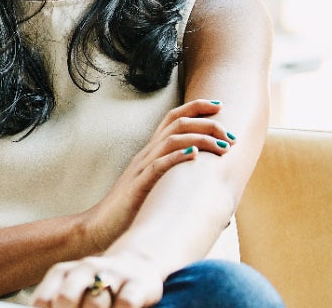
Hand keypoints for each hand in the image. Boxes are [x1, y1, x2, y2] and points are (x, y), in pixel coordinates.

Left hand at [30, 251, 163, 307]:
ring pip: (96, 302)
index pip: (44, 300)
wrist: (138, 264)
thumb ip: (56, 303)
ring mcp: (112, 275)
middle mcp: (85, 269)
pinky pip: (125, 303)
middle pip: (66, 298)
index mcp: (62, 273)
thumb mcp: (73, 290)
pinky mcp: (137, 285)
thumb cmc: (97, 286)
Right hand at [80, 99, 234, 249]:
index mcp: (150, 151)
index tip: (221, 105)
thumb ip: (173, 176)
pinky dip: (177, 156)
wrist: (100, 226)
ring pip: (171, 140)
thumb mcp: (154, 186)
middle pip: (176, 123)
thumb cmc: (131, 209)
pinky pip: (158, 165)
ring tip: (222, 147)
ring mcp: (141, 168)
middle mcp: (146, 153)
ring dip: (200, 139)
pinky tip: (194, 155)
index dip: (197, 107)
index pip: (173, 118)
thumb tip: (206, 182)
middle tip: (230, 135)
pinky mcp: (138, 185)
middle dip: (207, 123)